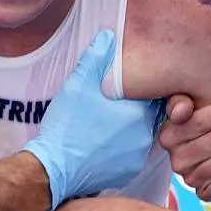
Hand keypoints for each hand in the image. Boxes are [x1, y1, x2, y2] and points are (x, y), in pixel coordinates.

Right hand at [22, 30, 162, 208]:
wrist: (53, 170)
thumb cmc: (66, 127)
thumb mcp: (78, 85)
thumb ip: (96, 58)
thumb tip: (109, 36)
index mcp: (140, 114)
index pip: (157, 95)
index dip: (145, 87)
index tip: (133, 85)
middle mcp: (145, 138)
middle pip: (150, 116)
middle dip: (137, 108)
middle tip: (116, 103)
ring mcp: (137, 159)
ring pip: (141, 136)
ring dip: (130, 129)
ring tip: (107, 123)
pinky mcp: (127, 174)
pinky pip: (131, 155)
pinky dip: (121, 148)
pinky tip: (102, 143)